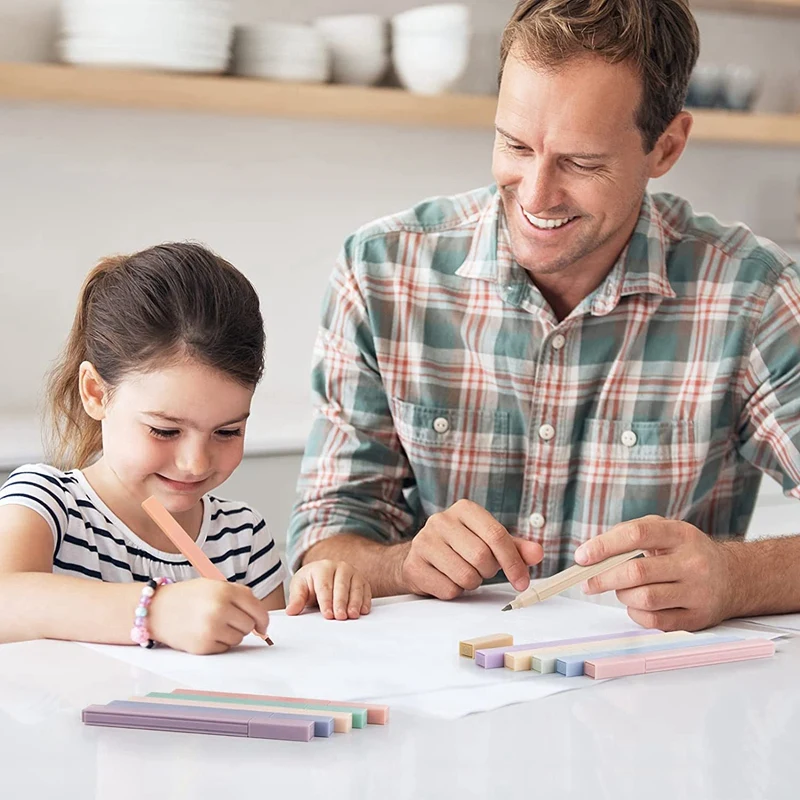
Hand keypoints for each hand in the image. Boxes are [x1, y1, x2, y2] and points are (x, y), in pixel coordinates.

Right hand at [148, 579, 268, 654]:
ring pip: (238, 639)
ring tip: (213, 624)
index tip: (263, 625)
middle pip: (249, 626)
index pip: (257, 609)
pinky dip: (218, 643)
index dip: (263, 619)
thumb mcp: (215, 585)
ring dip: (230, 634)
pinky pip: (224, 649)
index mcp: (225, 590)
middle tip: (227, 619)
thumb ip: (240, 597)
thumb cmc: (189, 597)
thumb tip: (262, 621)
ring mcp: (211, 628)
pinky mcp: (203, 646)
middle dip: (242, 624)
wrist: (156, 609)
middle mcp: (219, 609)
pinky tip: (204, 633)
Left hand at [286, 560, 371, 619]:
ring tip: (352, 615)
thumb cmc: (310, 582)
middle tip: (340, 617)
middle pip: (341, 586)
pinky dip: (365, 601)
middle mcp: (340, 567)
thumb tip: (291, 611)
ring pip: (356, 587)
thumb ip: (296, 598)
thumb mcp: (299, 587)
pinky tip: (363, 611)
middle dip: (341, 602)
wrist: (322, 574)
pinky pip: (366, 590)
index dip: (326, 601)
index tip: (327, 614)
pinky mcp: (362, 580)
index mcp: (322, 567)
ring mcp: (353, 572)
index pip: (325, 585)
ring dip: (355, 602)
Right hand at [401, 499, 543, 599]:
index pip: (496, 535)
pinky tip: (447, 579)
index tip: (522, 582)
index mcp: (464, 509)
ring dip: (472, 583)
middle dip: (488, 572)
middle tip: (483, 571)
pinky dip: (455, 591)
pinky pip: (448, 590)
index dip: (513, 562)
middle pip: (481, 557)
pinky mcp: (414, 566)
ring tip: (463, 572)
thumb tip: (537, 553)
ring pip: (465, 576)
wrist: (419, 557)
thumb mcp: (488, 541)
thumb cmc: (459, 547)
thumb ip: (514, 547)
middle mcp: (441, 520)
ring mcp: (424, 542)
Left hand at [575, 515, 735, 630]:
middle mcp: (693, 562)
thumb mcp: (665, 531)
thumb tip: (591, 553)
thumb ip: (629, 534)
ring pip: (644, 599)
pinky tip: (637, 605)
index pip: (637, 535)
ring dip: (623, 596)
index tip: (582, 556)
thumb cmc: (687, 551)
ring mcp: (698, 592)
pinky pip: (655, 621)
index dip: (604, 545)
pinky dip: (636, 614)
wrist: (734, 576)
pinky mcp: (698, 618)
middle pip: (637, 572)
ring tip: (622, 590)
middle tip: (587, 582)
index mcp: (681, 534)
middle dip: (604, 578)